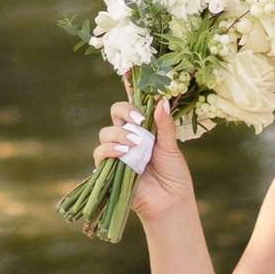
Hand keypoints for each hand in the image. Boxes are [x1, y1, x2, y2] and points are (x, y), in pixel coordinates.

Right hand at [94, 96, 193, 228]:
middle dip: (124, 111)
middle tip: (139, 120)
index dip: (129, 85)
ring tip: (136, 144)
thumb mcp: (172, 147)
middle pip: (116, 112)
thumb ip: (165, 126)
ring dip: (119, 134)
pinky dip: (110, 149)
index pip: (134, 103)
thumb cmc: (174, 175)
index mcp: (144, 128)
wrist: (170, 203)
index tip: (129, 70)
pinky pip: (101, 153)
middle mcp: (129, 136)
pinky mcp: (110, 169)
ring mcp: (119, 152)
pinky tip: (124, 152)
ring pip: (106, 132)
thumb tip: (161, 101)